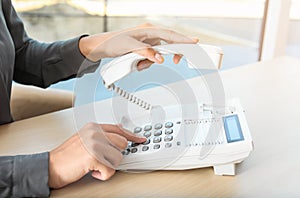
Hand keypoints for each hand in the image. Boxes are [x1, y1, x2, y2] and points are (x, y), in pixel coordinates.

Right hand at [48, 123, 145, 188]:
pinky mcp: (94, 156)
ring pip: (118, 157)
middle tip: (102, 159)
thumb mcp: (84, 139)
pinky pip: (110, 170)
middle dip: (115, 155)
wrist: (50, 167)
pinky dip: (102, 175)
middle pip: (122, 143)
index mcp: (93, 127)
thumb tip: (119, 134)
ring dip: (108, 166)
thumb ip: (101, 136)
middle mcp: (95, 132)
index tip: (140, 140)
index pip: (119, 129)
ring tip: (94, 165)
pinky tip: (90, 170)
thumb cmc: (67, 156)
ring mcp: (95, 143)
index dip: (132, 136)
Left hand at [79, 23, 197, 69]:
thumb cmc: (113, 42)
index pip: (171, 34)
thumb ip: (146, 52)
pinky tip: (137, 64)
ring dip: (153, 62)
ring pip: (160, 54)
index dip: (184, 39)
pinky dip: (147, 64)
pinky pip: (152, 58)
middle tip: (176, 61)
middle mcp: (151, 35)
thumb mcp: (129, 47)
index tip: (195, 43)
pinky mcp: (145, 50)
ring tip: (140, 64)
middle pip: (170, 44)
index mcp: (149, 30)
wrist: (102, 47)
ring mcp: (148, 42)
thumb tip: (160, 58)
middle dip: (172, 54)